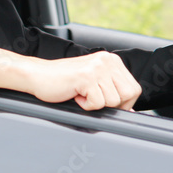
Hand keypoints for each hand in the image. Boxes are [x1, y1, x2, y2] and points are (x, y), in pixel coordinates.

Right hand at [0, 48, 140, 110]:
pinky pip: (97, 103)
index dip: (123, 102)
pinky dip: (85, 105)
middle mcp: (106, 60)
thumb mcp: (94, 83)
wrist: (38, 76)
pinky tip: (75, 94)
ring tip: (81, 93)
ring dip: (96, 104)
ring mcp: (97, 67)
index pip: (134, 89)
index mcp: (111, 60)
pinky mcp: (86, 76)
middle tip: (93, 98)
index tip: (105, 101)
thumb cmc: (64, 82)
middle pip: (128, 95)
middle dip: (112, 104)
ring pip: (113, 101)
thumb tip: (131, 111)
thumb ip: (113, 92)